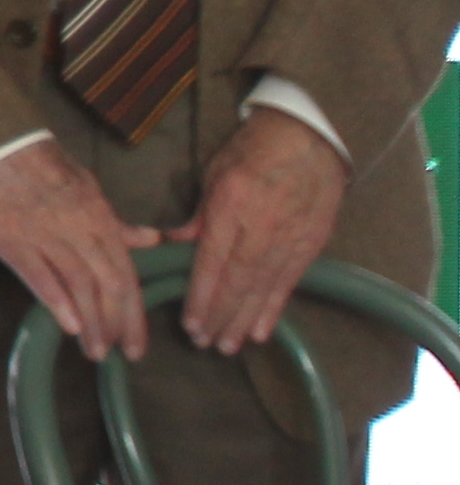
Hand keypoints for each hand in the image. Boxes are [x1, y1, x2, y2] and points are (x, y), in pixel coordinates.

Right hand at [0, 140, 163, 361]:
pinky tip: (68, 325)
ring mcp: (47, 238)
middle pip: (108, 284)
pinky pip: (39, 274)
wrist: (0, 152)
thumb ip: (117, 223)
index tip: (137, 344)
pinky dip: (56, 300)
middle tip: (121, 354)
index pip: (125, 274)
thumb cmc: (47, 171)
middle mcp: (80, 232)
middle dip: (118, 324)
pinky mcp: (14, 242)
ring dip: (91, 322)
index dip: (134, 312)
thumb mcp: (90, 190)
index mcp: (100, 221)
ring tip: (94, 351)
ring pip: (78, 285)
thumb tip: (151, 241)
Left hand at [179, 106, 351, 354]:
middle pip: (238, 281)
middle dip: (220, 316)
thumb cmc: (252, 151)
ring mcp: (290, 238)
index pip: (213, 261)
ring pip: (264, 288)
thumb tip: (173, 244)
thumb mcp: (215, 175)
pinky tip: (262, 331)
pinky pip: (290, 283)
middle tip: (205, 344)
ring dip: (244, 320)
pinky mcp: (312, 244)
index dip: (202, 297)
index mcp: (232, 207)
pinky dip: (274, 309)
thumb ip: (198, 216)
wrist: (310, 138)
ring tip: (228, 345)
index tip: (190, 323)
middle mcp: (262, 228)